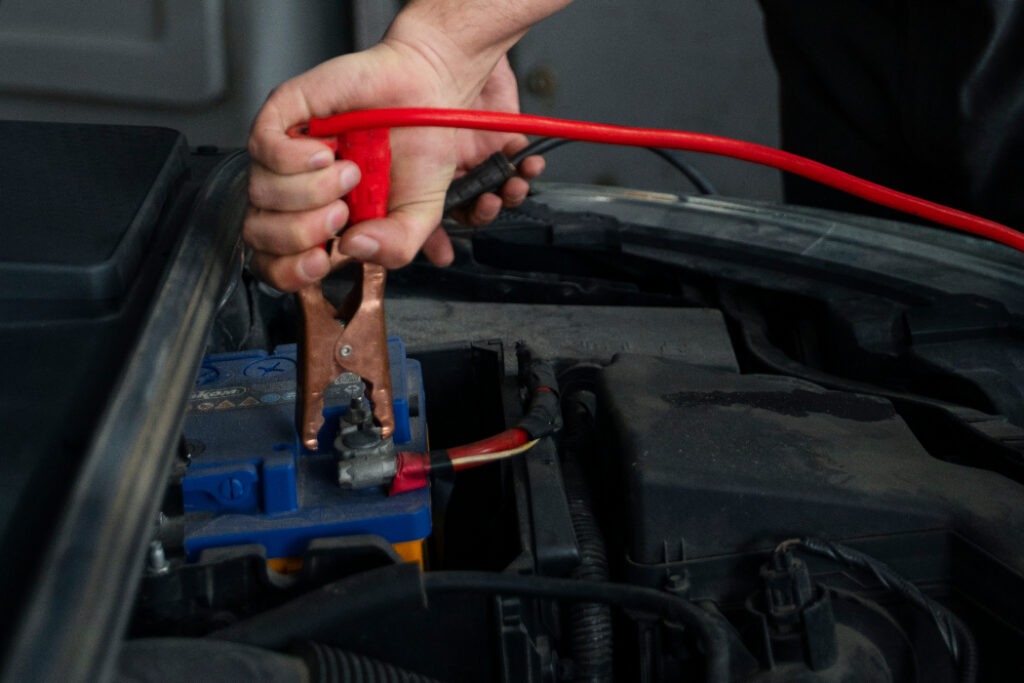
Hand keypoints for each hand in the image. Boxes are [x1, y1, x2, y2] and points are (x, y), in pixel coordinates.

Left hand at [245, 43, 542, 291]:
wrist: (433, 96)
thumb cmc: (422, 151)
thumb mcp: (421, 216)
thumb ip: (395, 247)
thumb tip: (353, 248)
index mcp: (321, 223)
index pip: (276, 262)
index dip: (288, 271)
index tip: (321, 261)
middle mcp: (296, 193)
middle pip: (259, 233)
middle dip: (300, 233)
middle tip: (343, 213)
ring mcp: (284, 154)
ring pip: (261, 191)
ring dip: (310, 191)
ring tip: (351, 173)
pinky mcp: (283, 115)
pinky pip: (263, 147)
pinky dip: (293, 157)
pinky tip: (328, 151)